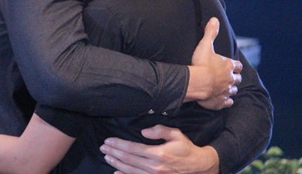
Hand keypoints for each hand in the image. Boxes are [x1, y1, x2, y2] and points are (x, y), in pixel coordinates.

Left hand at [100, 125, 218, 173]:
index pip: (132, 148)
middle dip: (113, 152)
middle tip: (102, 147)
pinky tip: (116, 172)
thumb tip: (143, 131)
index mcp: (158, 153)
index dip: (118, 144)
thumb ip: (159, 130)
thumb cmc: (186, 149)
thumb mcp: (176, 134)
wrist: (198, 167)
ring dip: (116, 163)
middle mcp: (154, 167)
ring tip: (106, 157)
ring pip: (130, 170)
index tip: (108, 140)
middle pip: (128, 159)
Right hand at [189, 18, 241, 109]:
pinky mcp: (220, 101)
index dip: (234, 65)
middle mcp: (230, 79)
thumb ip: (210, 32)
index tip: (231, 65)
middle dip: (234, 77)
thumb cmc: (200, 64)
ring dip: (230, 88)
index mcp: (228, 66)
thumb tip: (214, 19)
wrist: (196, 83)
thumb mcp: (205, 45)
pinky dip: (226, 101)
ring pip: (233, 90)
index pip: (237, 66)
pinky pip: (227, 102)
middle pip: (237, 79)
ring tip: (225, 87)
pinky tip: (224, 99)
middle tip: (228, 76)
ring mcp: (225, 91)